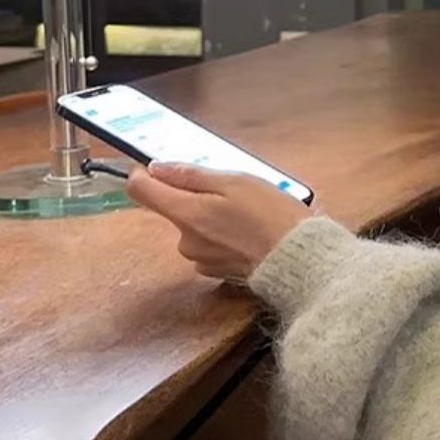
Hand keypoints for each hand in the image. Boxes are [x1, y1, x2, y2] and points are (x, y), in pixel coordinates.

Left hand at [124, 163, 315, 283]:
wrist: (299, 260)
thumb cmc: (271, 217)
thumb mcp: (235, 181)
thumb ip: (192, 175)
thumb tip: (158, 168)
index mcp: (186, 213)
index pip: (140, 190)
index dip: (144, 174)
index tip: (158, 168)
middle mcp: (185, 240)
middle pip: (173, 208)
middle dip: (194, 196)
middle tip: (230, 190)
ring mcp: (200, 258)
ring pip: (194, 227)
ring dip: (211, 217)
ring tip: (246, 213)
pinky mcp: (216, 271)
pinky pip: (209, 245)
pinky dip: (223, 236)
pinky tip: (248, 232)